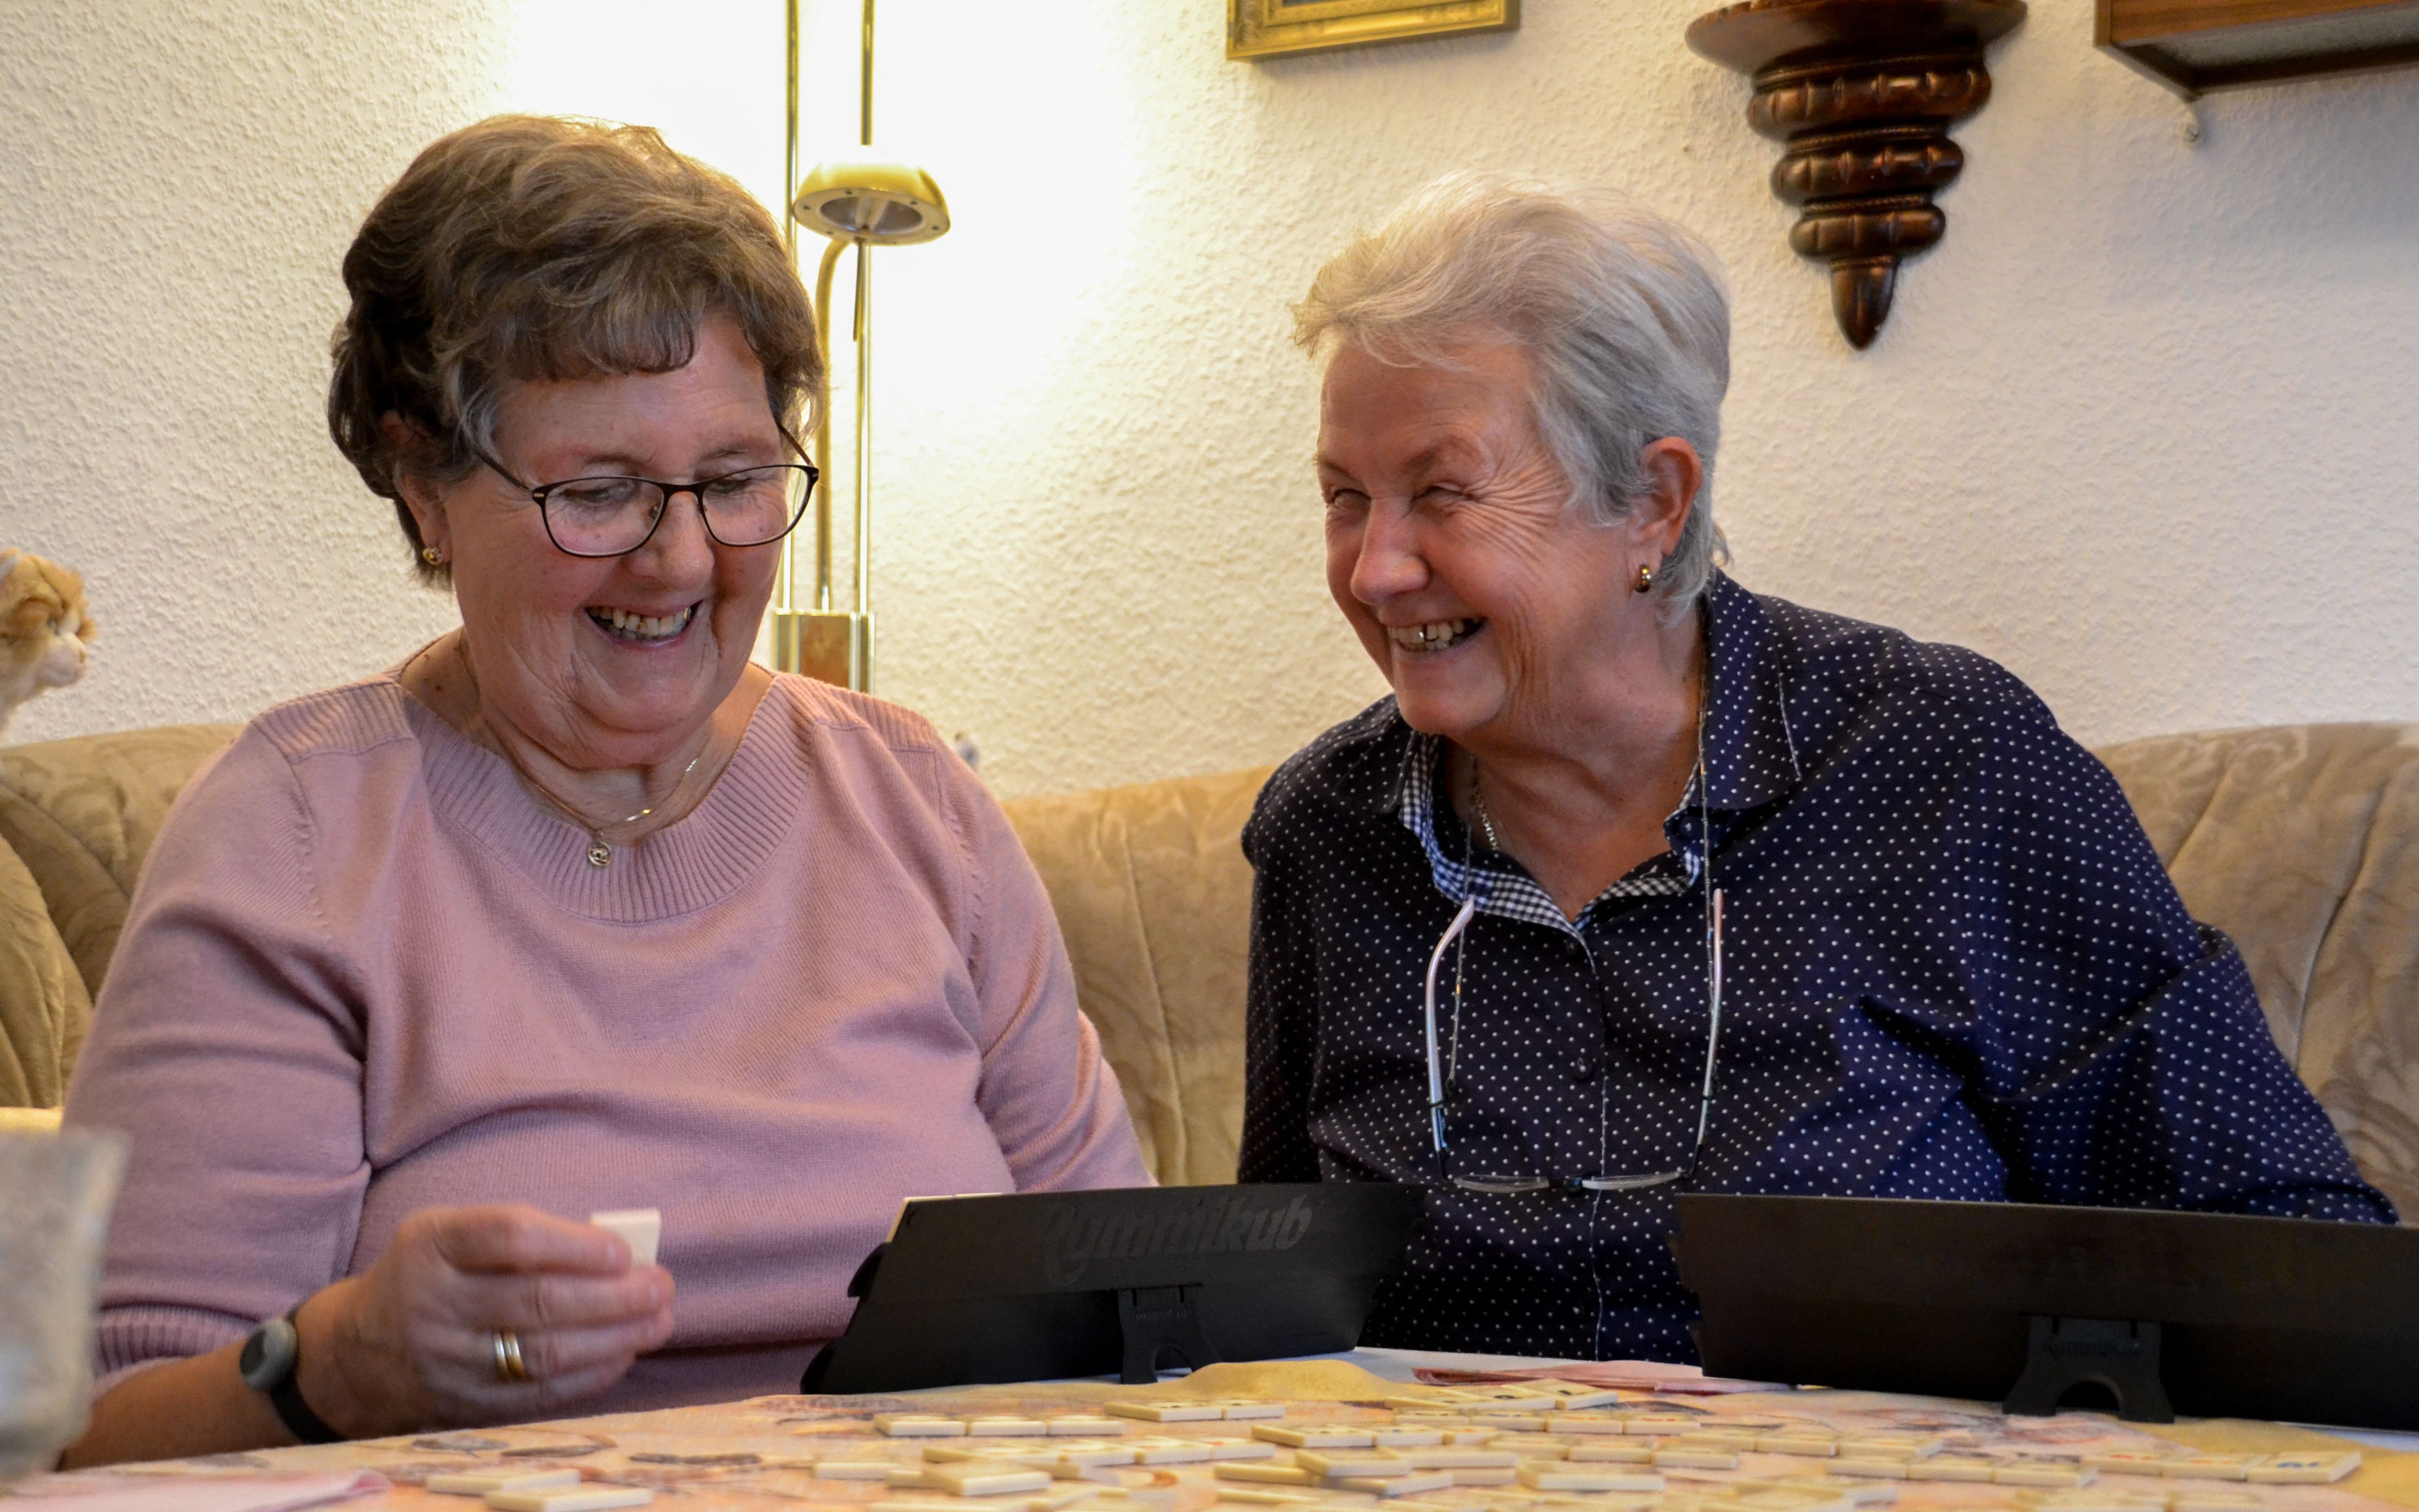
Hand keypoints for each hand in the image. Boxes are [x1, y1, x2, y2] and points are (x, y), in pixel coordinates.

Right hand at [294, 1204, 674, 1435]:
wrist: (356, 1350)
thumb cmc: (432, 1273)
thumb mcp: (454, 1233)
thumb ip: (522, 1234)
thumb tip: (617, 1252)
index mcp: (431, 1243)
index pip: (510, 1236)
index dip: (574, 1244)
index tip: (622, 1250)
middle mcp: (431, 1302)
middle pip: (536, 1300)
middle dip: (612, 1296)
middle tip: (661, 1287)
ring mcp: (444, 1360)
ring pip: (541, 1353)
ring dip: (613, 1338)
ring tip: (658, 1322)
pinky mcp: (461, 1404)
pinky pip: (535, 1394)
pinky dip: (588, 1376)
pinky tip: (623, 1355)